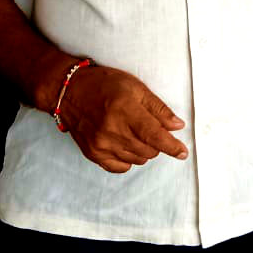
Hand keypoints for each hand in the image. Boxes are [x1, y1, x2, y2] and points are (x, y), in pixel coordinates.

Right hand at [57, 64, 187, 172]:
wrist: (70, 92)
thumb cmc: (105, 85)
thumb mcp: (136, 87)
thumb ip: (158, 108)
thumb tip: (177, 126)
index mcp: (125, 111)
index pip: (155, 136)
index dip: (172, 146)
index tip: (183, 152)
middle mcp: (112, 131)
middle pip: (148, 150)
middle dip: (156, 142)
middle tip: (150, 128)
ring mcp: (101, 145)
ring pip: (137, 159)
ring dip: (143, 150)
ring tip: (134, 132)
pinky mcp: (93, 154)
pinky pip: (120, 167)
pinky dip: (128, 159)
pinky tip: (125, 144)